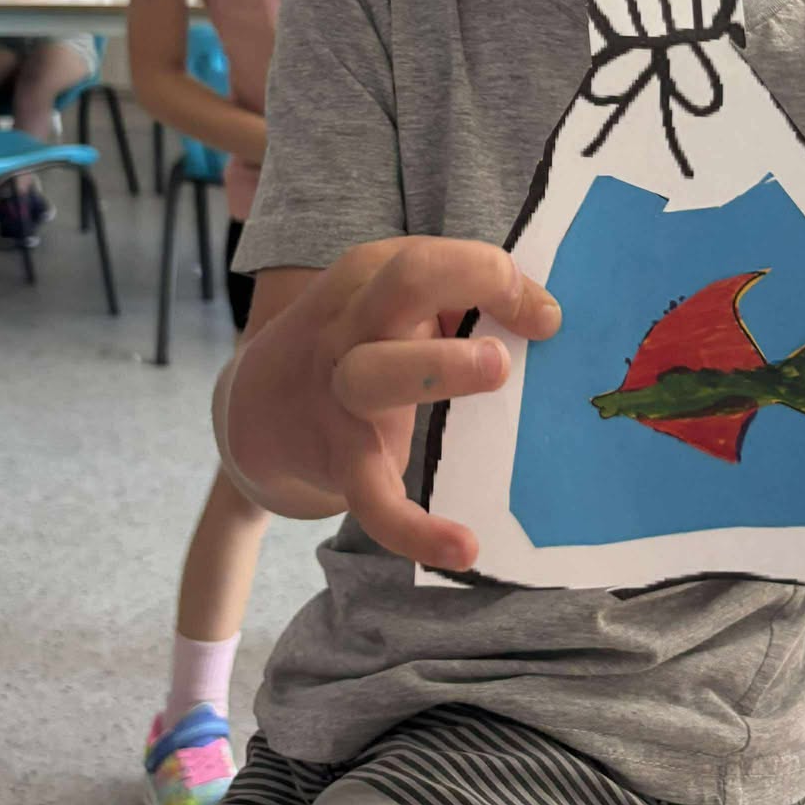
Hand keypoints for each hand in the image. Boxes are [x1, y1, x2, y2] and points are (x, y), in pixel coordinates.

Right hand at [231, 236, 559, 569]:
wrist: (258, 411)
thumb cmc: (358, 341)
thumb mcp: (390, 300)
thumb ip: (465, 296)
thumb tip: (545, 317)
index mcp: (369, 277)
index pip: (434, 256)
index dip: (495, 274)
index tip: (545, 317)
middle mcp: (350, 327)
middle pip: (402, 283)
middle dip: (467, 283)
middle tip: (531, 319)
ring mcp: (339, 394)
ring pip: (377, 375)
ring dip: (440, 368)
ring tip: (498, 372)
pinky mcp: (340, 462)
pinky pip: (371, 499)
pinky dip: (414, 528)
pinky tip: (465, 547)